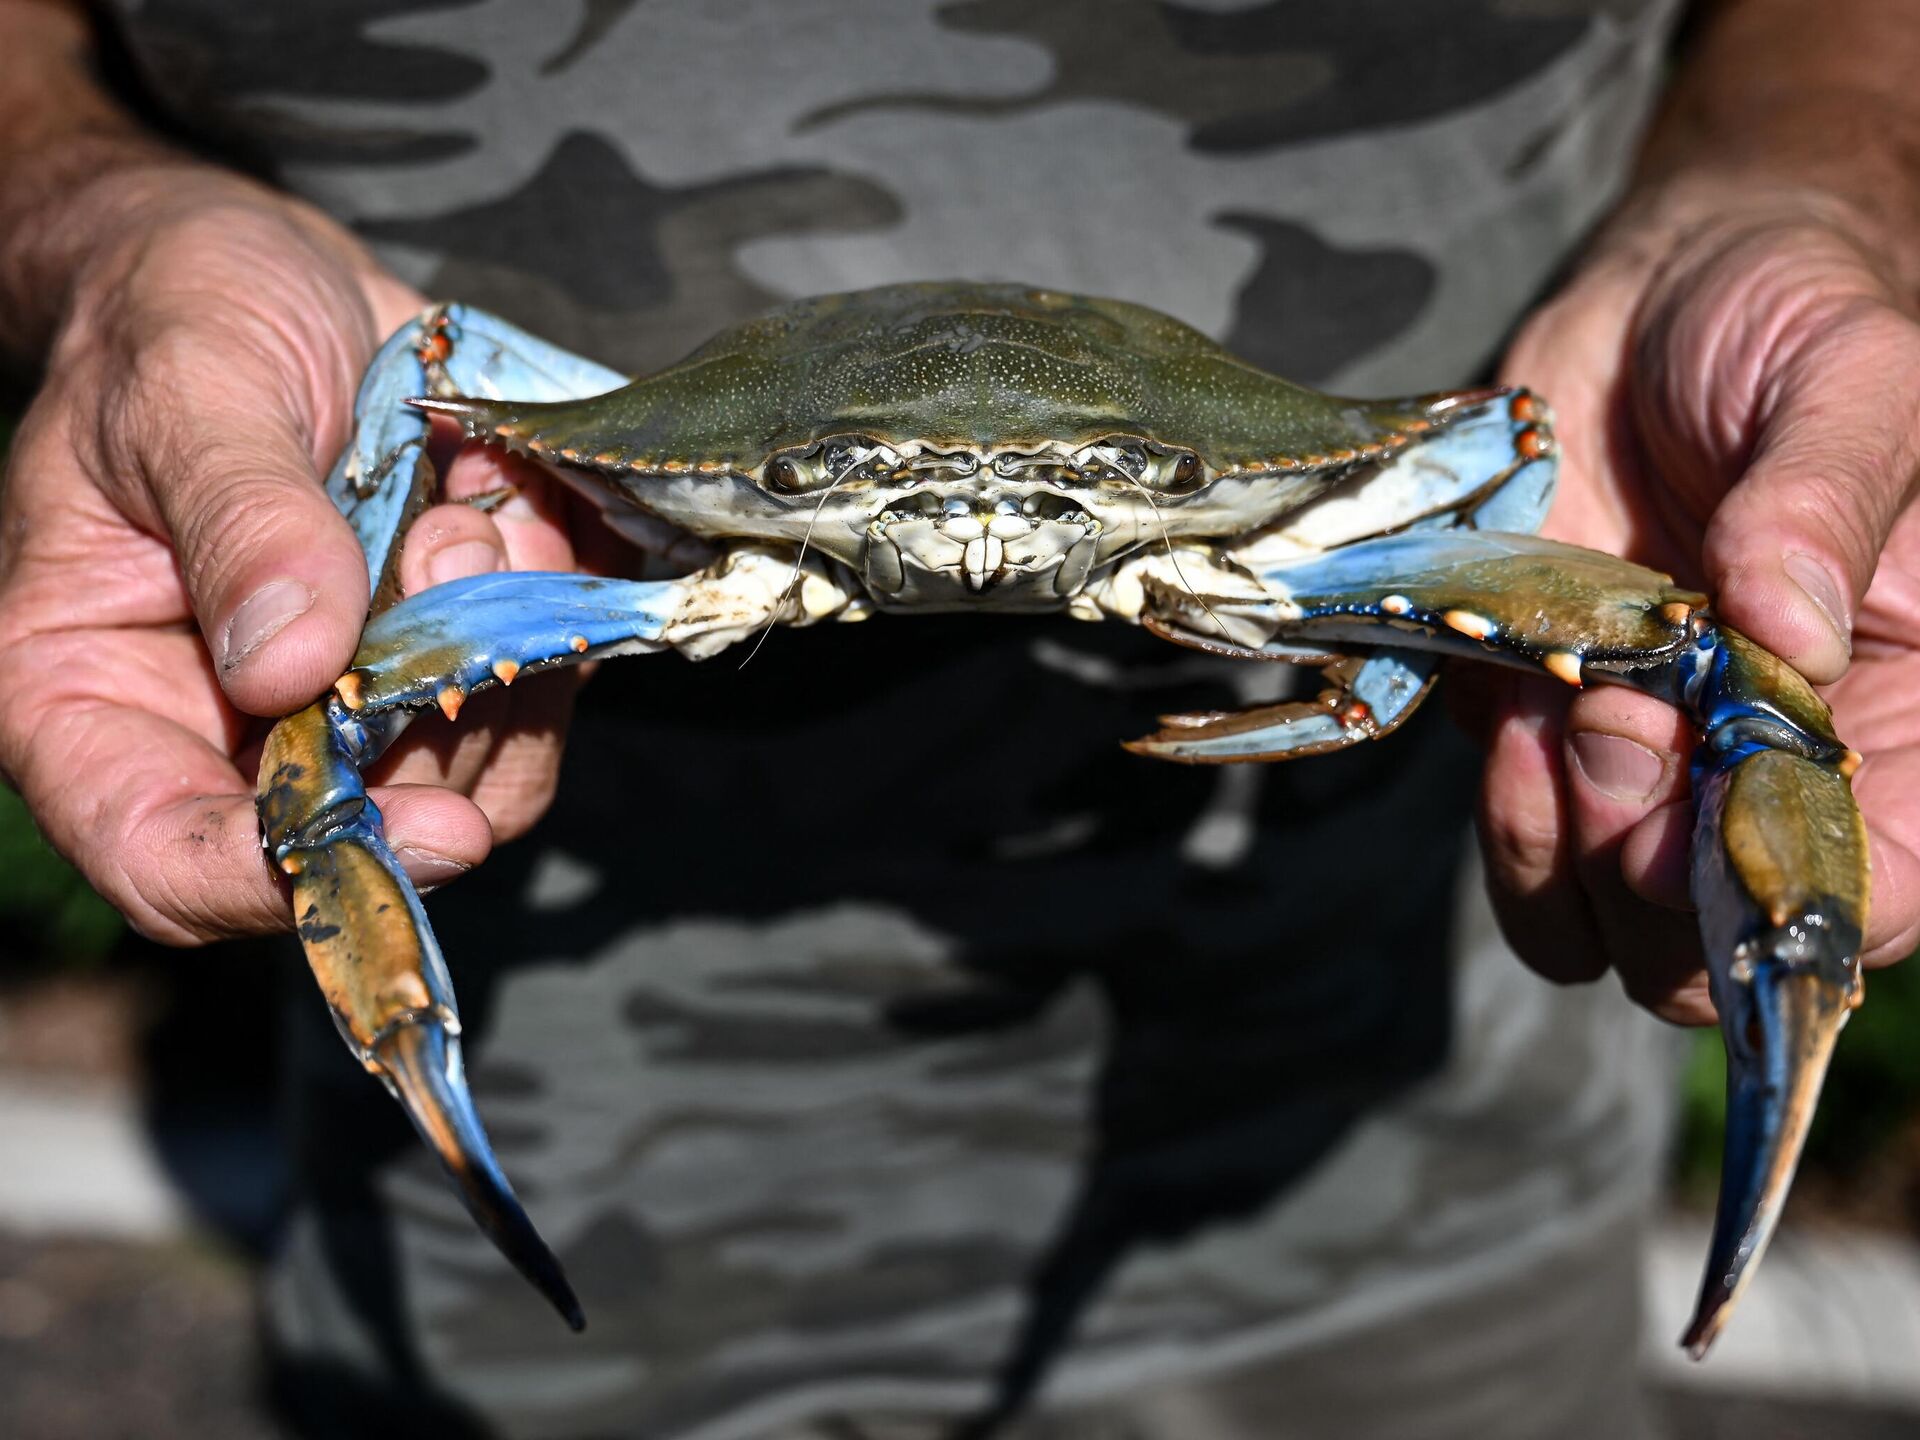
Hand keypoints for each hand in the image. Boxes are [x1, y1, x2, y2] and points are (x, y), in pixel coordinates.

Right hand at [0, 172, 584, 942]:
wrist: (269, 270)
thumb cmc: (178, 313)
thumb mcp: (187, 387)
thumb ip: (239, 519)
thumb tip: (289, 666)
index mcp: (92, 690)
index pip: (164, 858)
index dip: (284, 878)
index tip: (420, 830)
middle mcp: (223, 726)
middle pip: (352, 836)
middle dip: (438, 725)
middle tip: (453, 558)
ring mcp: (347, 702)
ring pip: (466, 775)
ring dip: (502, 654)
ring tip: (464, 510)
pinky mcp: (443, 660)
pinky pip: (530, 698)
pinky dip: (550, 619)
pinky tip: (511, 511)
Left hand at [1475, 186, 1919, 1022]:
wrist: (1659, 293)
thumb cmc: (1789, 321)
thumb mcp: (1849, 379)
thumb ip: (1827, 498)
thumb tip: (1785, 624)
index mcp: (1899, 712)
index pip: (1878, 883)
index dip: (1798, 899)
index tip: (1719, 828)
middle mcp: (1769, 763)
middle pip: (1715, 940)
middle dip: (1656, 878)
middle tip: (1620, 733)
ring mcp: (1646, 758)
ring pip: (1597, 927)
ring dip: (1562, 859)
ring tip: (1560, 723)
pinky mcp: (1535, 725)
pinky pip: (1515, 842)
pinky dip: (1501, 811)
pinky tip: (1509, 710)